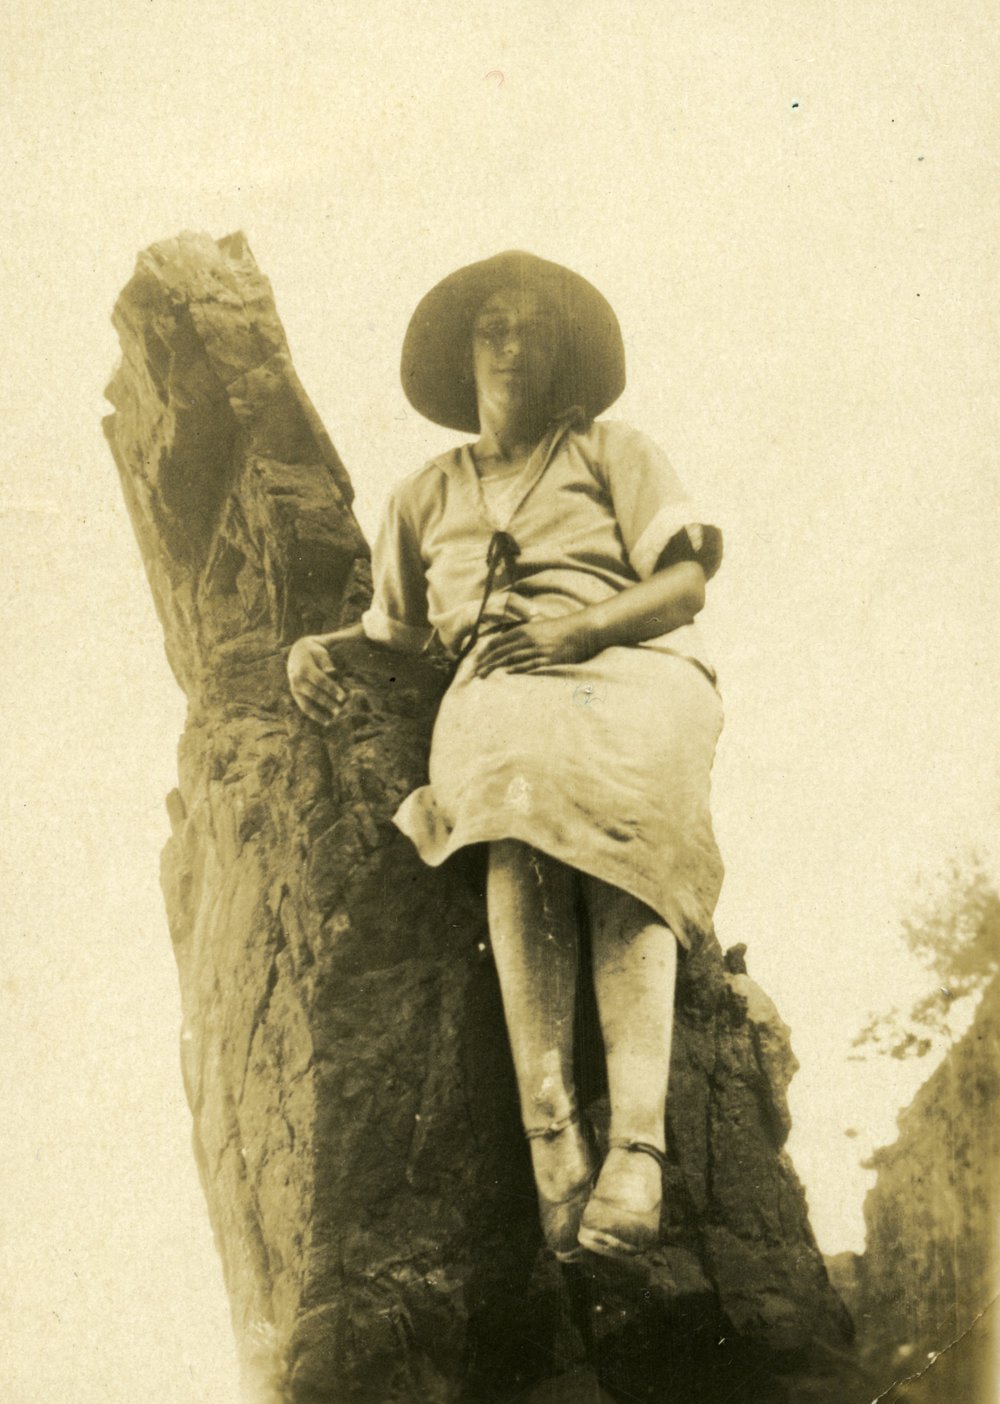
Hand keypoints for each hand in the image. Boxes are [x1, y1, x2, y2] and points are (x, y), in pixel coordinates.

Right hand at [287, 635, 346, 723]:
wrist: (297, 652)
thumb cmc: (314, 652)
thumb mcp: (320, 652)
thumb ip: (326, 662)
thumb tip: (332, 672)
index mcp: (304, 668)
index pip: (320, 680)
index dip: (332, 689)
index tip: (344, 697)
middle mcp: (297, 680)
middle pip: (314, 694)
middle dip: (328, 702)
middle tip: (341, 710)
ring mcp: (295, 688)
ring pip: (307, 704)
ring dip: (320, 714)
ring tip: (334, 719)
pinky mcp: (295, 695)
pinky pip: (304, 707)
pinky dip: (315, 715)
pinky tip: (327, 722)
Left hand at [474, 615, 594, 676]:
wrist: (582, 630)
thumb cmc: (560, 628)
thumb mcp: (538, 626)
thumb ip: (524, 633)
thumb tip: (509, 641)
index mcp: (524, 630)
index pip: (498, 641)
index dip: (486, 651)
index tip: (477, 660)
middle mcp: (528, 639)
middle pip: (501, 651)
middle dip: (486, 662)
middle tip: (475, 671)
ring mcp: (538, 649)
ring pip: (512, 659)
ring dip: (496, 667)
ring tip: (484, 675)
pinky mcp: (549, 659)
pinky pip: (529, 664)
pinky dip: (517, 668)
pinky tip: (507, 673)